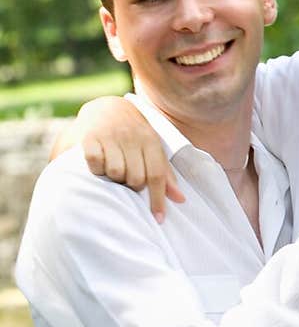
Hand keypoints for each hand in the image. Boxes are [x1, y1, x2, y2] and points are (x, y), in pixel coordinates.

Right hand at [78, 98, 183, 220]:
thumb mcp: (153, 149)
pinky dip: (96, 168)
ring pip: (115, 172)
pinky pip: (95, 162)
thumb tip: (180, 200)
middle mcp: (131, 137)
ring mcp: (110, 136)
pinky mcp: (90, 137)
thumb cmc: (134, 136)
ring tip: (113, 169)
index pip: (157, 175)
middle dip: (132, 185)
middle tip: (126, 179)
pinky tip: (98, 164)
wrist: (106, 106)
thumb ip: (165, 174)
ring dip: (113, 178)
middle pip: (135, 178)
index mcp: (150, 141)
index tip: (158, 219)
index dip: (158, 199)